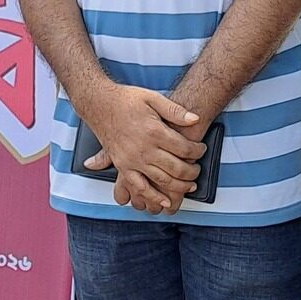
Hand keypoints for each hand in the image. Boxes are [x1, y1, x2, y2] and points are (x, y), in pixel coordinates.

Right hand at [77, 85, 203, 214]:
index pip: (184, 148)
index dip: (197, 151)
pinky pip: (140, 187)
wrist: (99, 104)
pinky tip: (165, 201)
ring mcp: (133, 160)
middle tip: (198, 170)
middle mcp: (144, 149)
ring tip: (189, 185)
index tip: (201, 150)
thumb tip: (195, 119)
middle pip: (176, 167)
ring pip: (162, 180)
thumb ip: (174, 110)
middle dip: (192, 171)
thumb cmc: (125, 100)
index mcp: (154, 131)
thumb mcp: (152, 98)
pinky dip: (153, 197)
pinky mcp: (123, 167)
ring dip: (179, 186)